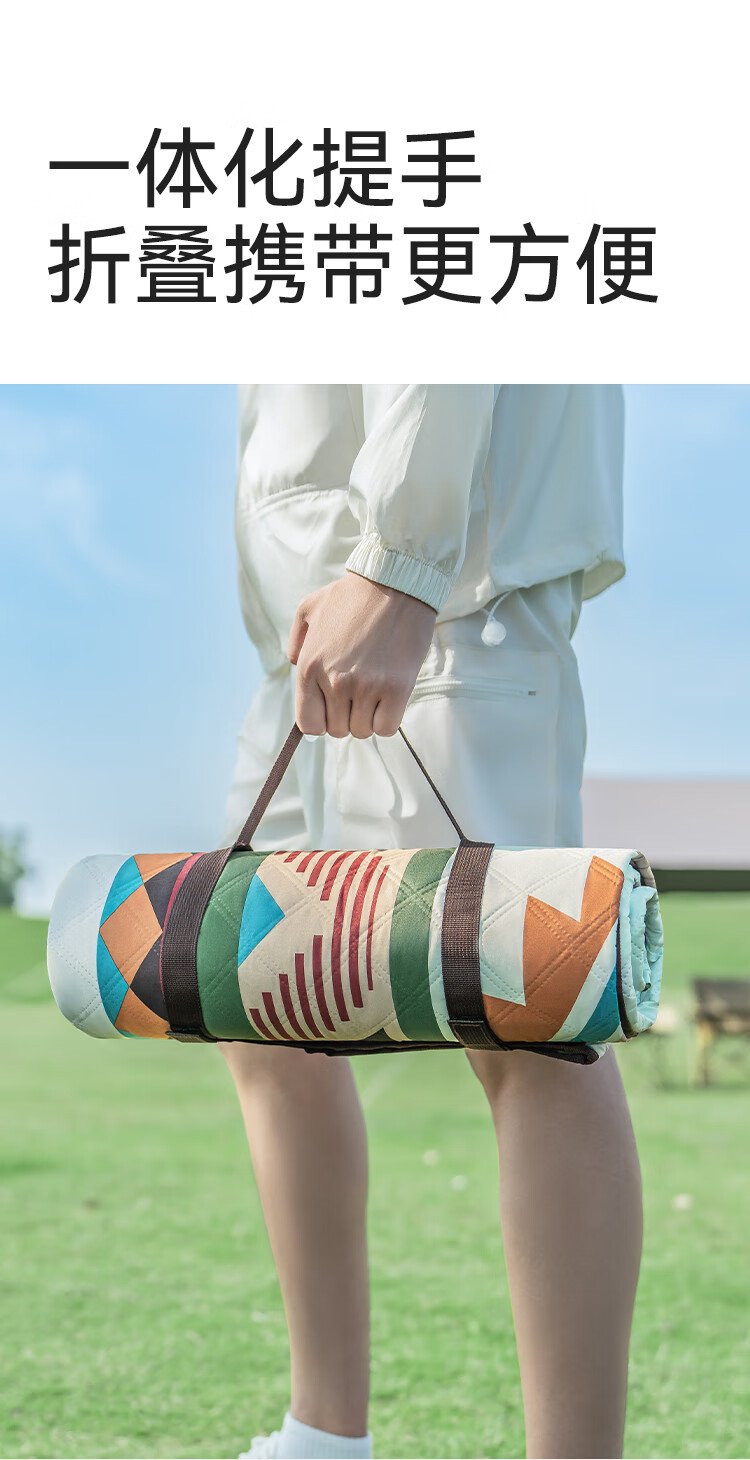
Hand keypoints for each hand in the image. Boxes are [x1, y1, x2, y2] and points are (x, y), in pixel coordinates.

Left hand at [287, 571, 436, 737]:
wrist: (396, 582)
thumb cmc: (353, 595)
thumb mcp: (308, 608)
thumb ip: (296, 641)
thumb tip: (296, 665)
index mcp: (310, 667)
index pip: (309, 724)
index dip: (321, 720)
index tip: (333, 707)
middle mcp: (335, 681)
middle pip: (338, 730)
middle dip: (347, 716)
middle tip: (360, 691)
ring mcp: (366, 687)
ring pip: (363, 730)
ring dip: (369, 716)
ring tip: (375, 689)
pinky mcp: (396, 688)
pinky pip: (387, 727)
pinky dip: (388, 718)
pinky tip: (390, 697)